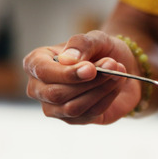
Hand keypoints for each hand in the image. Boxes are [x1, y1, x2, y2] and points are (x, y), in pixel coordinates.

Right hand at [23, 31, 140, 124]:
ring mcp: (54, 107)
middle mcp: (40, 87)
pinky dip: (106, 98)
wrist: (121, 67)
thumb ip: (81, 44)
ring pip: (73, 107)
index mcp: (36, 62)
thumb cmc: (101, 51)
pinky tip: (116, 84)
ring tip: (117, 73)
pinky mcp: (73, 120)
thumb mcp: (95, 38)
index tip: (91, 69)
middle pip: (56, 94)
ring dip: (100, 90)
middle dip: (88, 82)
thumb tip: (68, 60)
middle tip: (112, 64)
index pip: (42, 72)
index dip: (67, 73)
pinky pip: (89, 114)